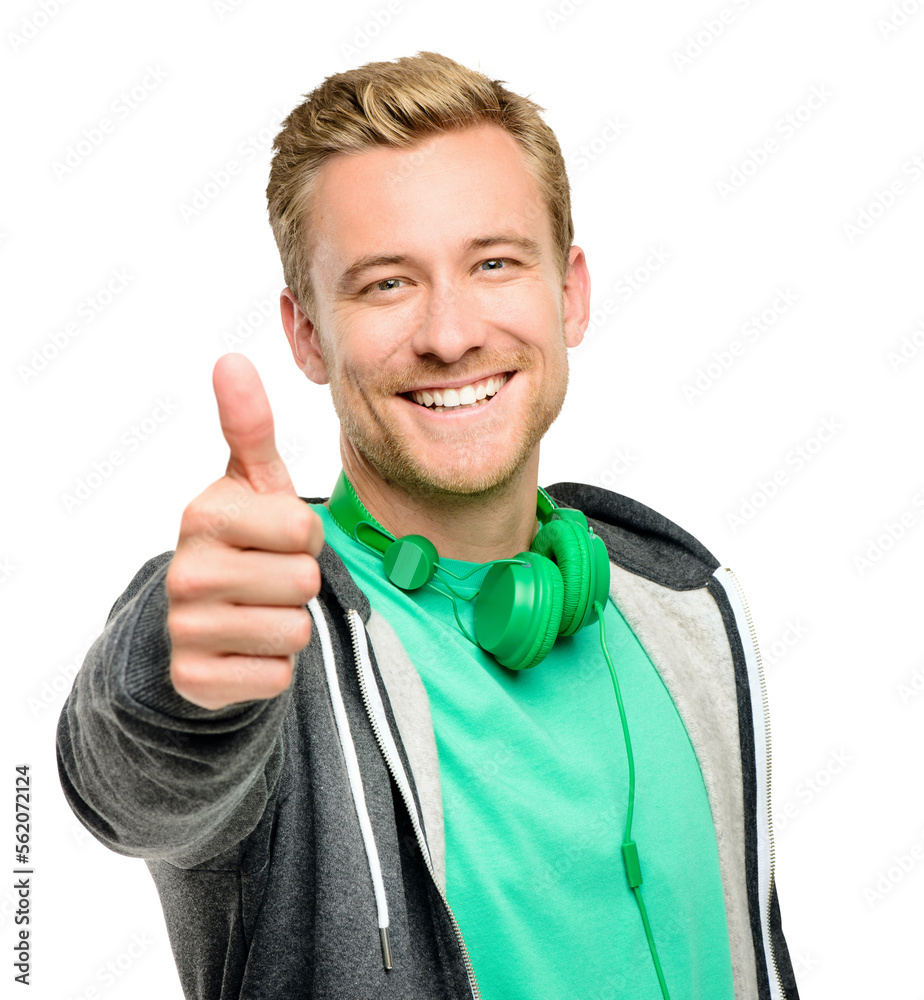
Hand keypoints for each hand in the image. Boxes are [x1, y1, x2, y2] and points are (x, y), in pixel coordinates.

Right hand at [165, 353, 323, 708]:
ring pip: (295, 630)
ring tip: (257, 612)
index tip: (276, 539)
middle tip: (267, 578)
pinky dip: (273, 667)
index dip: (305, 538)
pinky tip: (245, 649)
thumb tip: (231, 359)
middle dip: (299, 583)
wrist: (202, 622)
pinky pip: (278, 675)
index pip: (305, 531)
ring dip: (290, 625)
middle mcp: (186, 573)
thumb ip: (249, 426)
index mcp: (204, 516)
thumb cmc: (243, 541)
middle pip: (304, 582)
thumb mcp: (252, 484)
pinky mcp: (196, 680)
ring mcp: (187, 629)